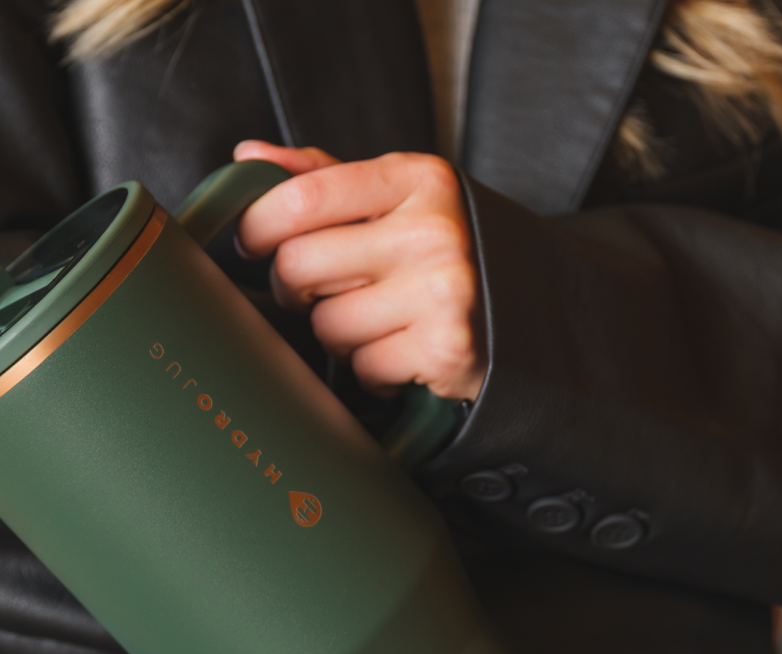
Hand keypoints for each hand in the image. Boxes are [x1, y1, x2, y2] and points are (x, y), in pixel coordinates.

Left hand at [233, 141, 483, 400]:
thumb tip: (249, 154)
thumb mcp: (398, 200)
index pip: (304, 196)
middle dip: (295, 289)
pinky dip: (372, 370)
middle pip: (299, 265)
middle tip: (321, 292)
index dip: (259, 224)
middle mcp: (432, 231)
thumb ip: (325, 177)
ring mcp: (443, 292)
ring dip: (339, 334)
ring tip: (378, 322)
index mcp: (415, 180)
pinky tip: (402, 352)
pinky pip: (363, 367)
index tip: (253, 241)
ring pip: (327, 325)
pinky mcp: (446, 348)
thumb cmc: (445, 254)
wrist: (531, 313)